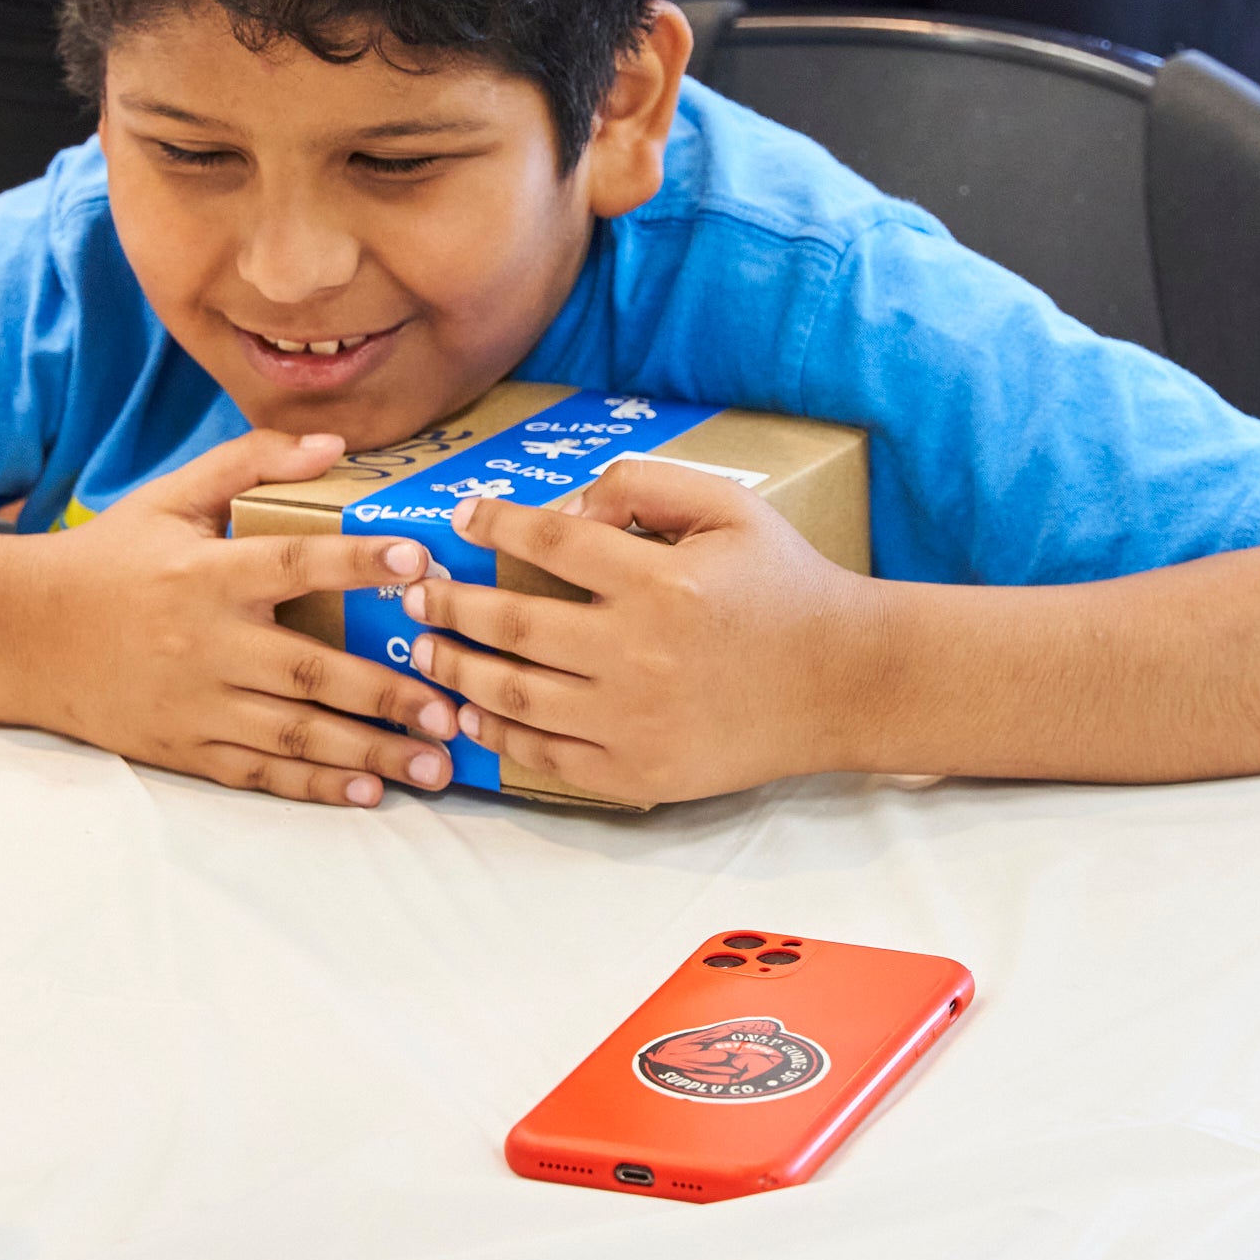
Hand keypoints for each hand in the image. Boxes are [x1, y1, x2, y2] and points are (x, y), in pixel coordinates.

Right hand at [11, 431, 454, 805]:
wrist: (23, 635)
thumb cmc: (110, 558)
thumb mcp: (170, 497)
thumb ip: (250, 463)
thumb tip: (335, 444)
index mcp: (207, 572)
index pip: (293, 563)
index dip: (356, 563)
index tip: (418, 564)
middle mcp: (205, 642)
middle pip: (308, 670)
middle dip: (384, 693)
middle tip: (452, 706)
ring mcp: (194, 703)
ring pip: (294, 734)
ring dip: (368, 751)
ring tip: (432, 763)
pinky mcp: (183, 748)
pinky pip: (258, 772)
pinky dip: (313, 785)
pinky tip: (366, 790)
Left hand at [399, 459, 889, 803]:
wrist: (845, 681)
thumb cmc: (785, 586)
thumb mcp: (731, 508)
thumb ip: (648, 485)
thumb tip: (572, 501)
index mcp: (660, 581)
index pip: (550, 541)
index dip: (495, 524)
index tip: (462, 518)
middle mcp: (639, 653)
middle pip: (513, 624)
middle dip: (451, 603)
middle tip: (415, 591)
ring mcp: (635, 722)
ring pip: (515, 696)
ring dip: (458, 669)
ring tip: (426, 648)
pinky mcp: (639, 774)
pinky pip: (547, 757)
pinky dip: (499, 736)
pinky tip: (471, 715)